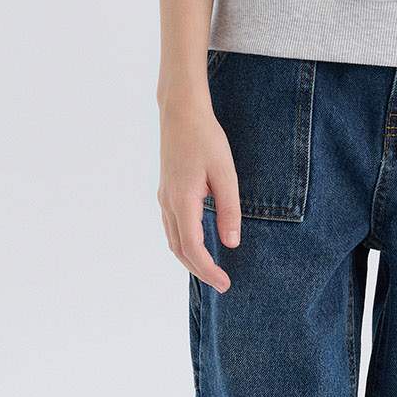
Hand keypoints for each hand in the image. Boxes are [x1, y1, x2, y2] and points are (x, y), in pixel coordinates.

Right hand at [158, 86, 241, 291]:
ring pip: (173, 240)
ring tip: (212, 270)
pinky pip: (172, 227)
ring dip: (190, 259)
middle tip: (222, 283)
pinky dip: (184, 244)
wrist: (181, 113)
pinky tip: (199, 244)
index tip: (225, 283)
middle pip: (179, 250)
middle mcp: (168, 203)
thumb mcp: (225, 173)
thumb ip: (229, 210)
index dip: (208, 270)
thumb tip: (232, 243)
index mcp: (183, 201)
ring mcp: (164, 198)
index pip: (193, 248)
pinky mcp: (166, 191)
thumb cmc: (206, 139)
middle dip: (200, 270)